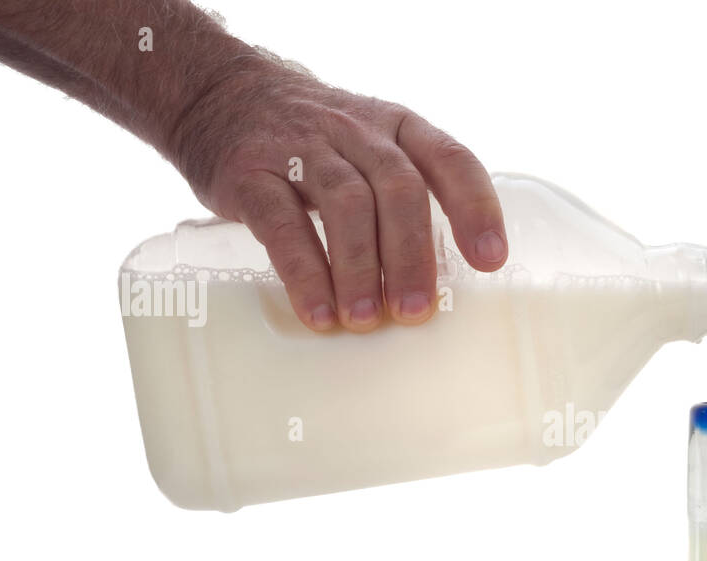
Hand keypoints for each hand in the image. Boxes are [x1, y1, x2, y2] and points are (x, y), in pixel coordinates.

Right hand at [168, 58, 506, 331]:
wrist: (216, 94)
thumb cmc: (315, 145)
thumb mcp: (367, 149)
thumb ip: (404, 200)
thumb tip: (441, 290)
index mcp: (397, 126)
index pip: (450, 159)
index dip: (475, 208)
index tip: (490, 260)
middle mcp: (355, 131)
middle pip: (398, 188)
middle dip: (411, 254)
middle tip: (416, 311)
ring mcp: (300, 148)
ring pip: (345, 204)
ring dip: (360, 268)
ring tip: (366, 320)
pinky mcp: (250, 173)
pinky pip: (282, 224)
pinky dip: (304, 273)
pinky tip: (319, 313)